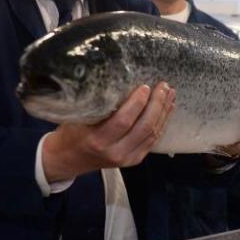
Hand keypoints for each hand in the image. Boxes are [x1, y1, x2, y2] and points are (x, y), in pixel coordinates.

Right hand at [42, 83, 175, 180]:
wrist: (69, 159)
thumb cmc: (72, 132)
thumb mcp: (78, 116)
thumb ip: (98, 104)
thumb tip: (121, 79)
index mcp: (97, 140)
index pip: (123, 121)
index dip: (137, 103)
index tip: (145, 86)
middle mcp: (115, 152)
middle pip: (144, 127)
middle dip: (157, 105)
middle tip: (163, 86)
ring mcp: (127, 158)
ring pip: (152, 134)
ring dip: (164, 112)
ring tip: (170, 93)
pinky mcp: (135, 160)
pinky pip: (153, 140)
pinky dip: (162, 123)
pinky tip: (167, 109)